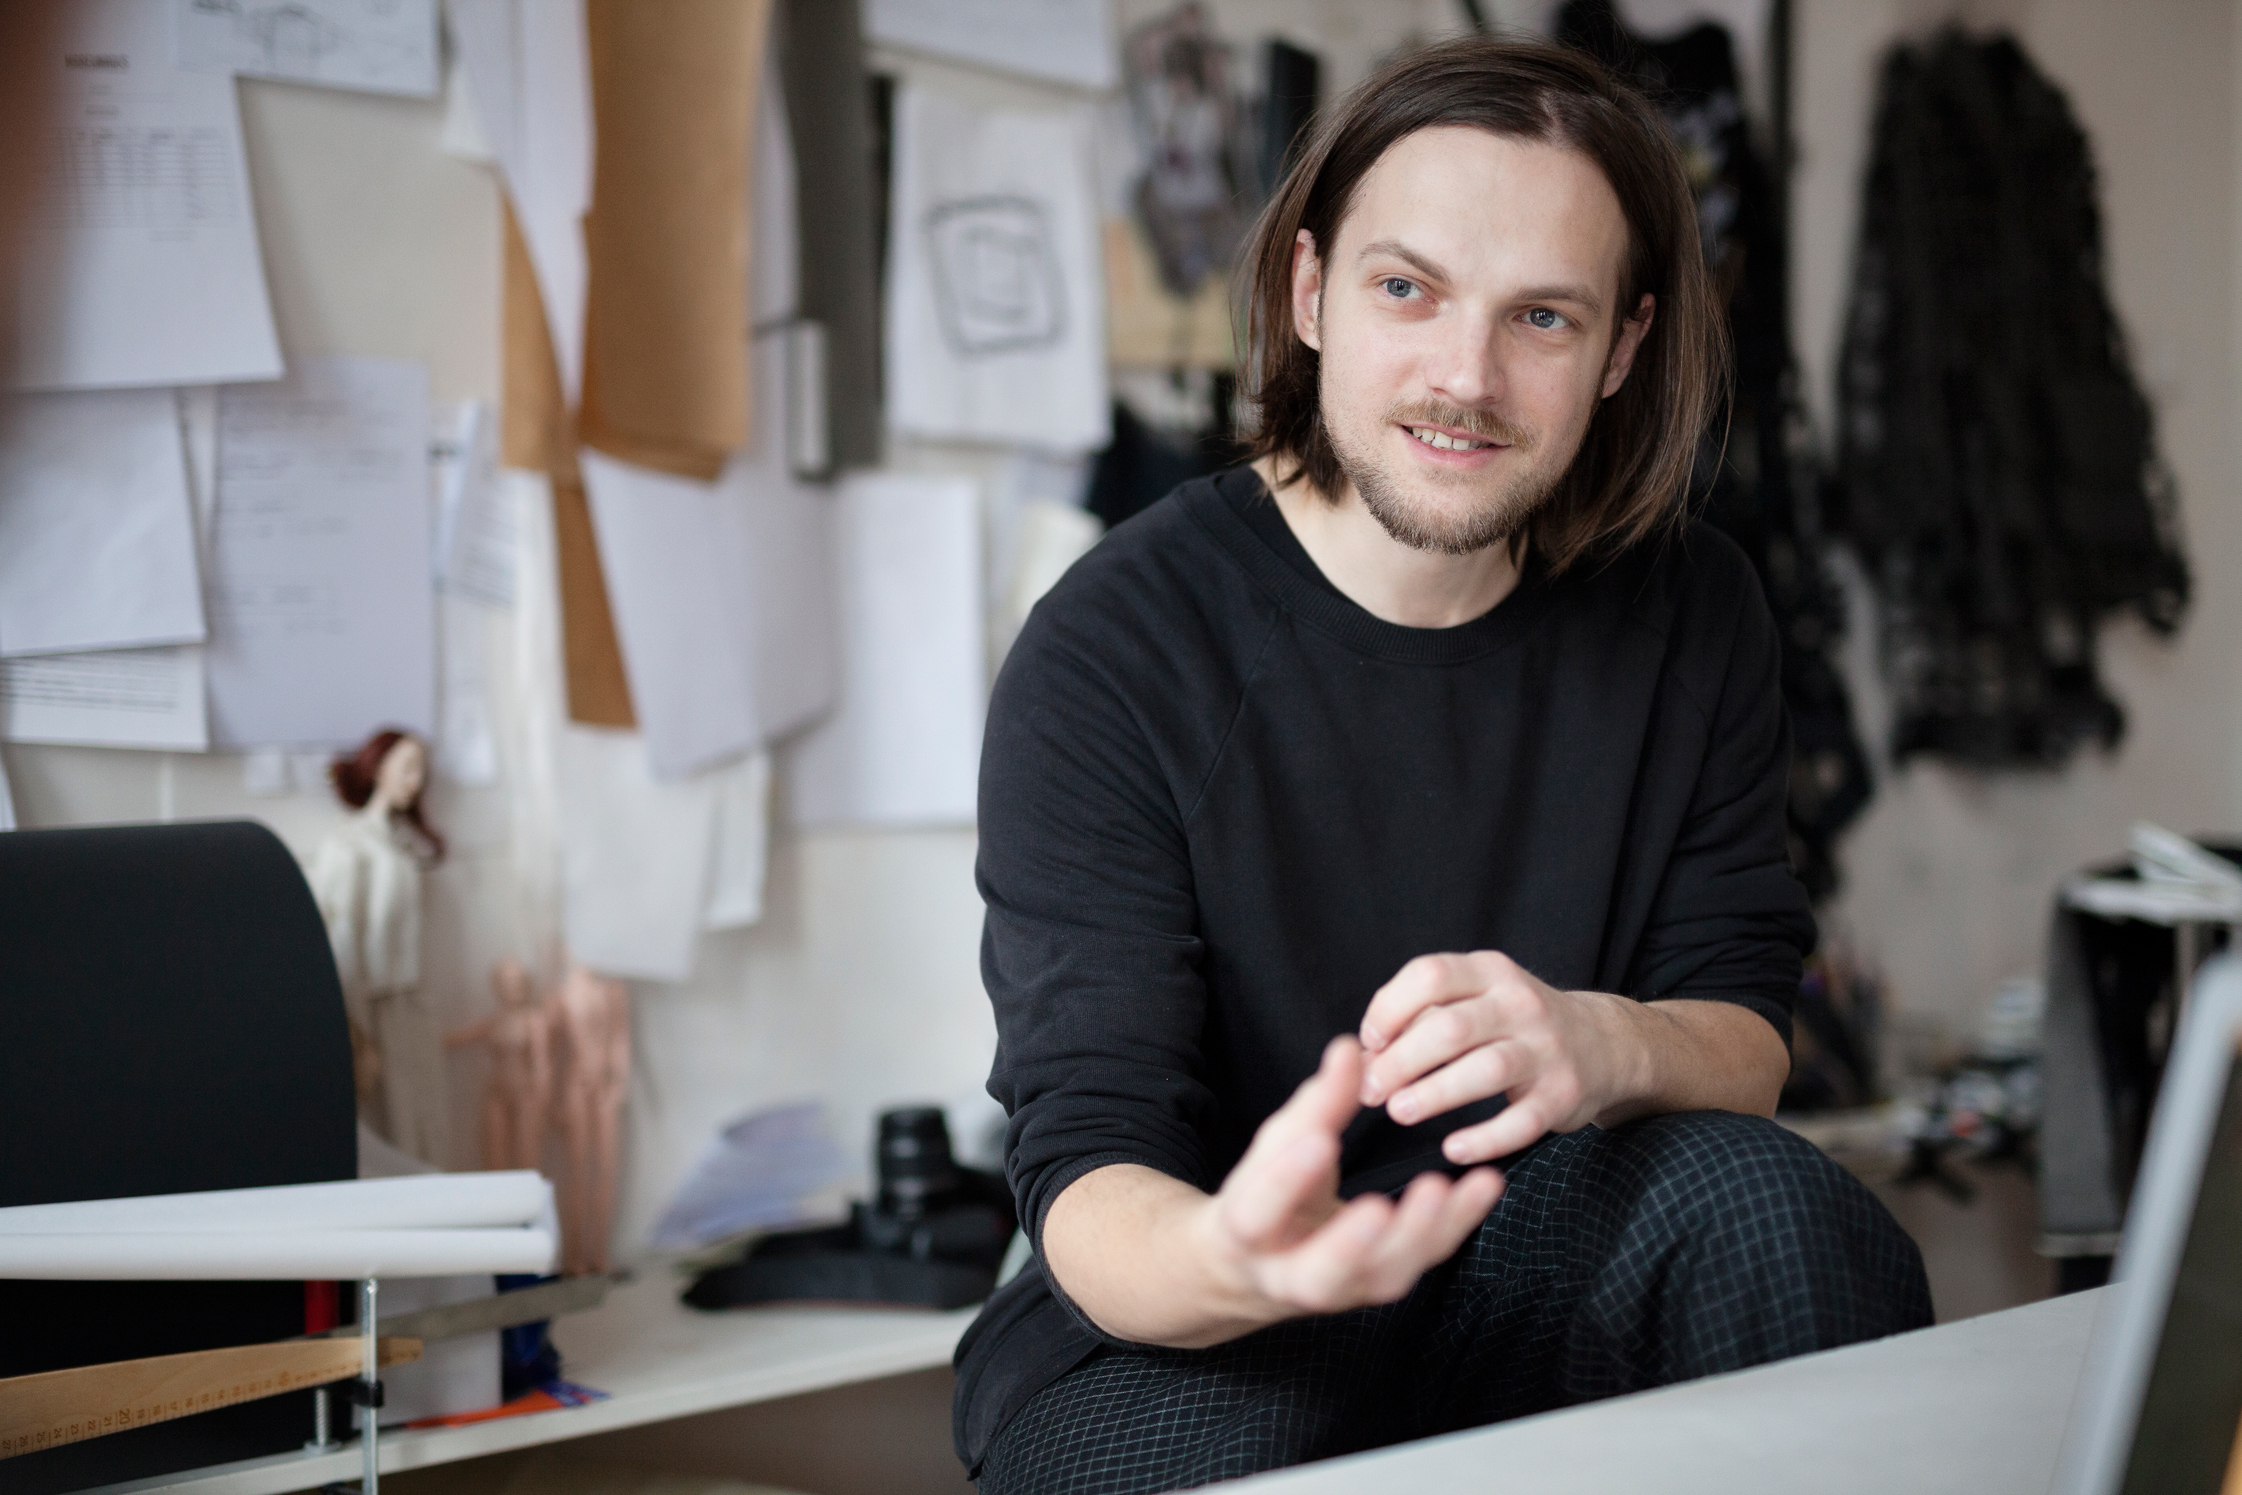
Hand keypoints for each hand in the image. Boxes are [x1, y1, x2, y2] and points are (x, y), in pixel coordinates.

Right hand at [1191, 1036, 1502, 1324]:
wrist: (1264, 1266)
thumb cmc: (1267, 1193)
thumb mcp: (1277, 1147)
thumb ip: (1315, 1104)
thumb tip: (1349, 1048)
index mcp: (1246, 1235)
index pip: (1257, 1215)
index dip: (1285, 1182)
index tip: (1319, 1142)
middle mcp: (1292, 1276)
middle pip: (1320, 1275)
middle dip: (1350, 1244)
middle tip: (1378, 1207)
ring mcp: (1346, 1288)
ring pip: (1384, 1274)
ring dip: (1419, 1232)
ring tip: (1443, 1187)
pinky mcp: (1387, 1281)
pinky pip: (1426, 1256)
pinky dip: (1458, 1221)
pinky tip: (1486, 1184)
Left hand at [1358, 952, 1650, 1164]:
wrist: (1603, 1045)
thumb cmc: (1512, 1024)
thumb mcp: (1476, 999)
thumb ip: (1423, 1017)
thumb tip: (1366, 1056)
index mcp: (1490, 972)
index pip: (1430, 975)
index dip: (1389, 1008)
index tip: (1368, 1043)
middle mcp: (1520, 1004)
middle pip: (1451, 1027)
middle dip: (1401, 1061)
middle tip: (1370, 1092)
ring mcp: (1546, 1049)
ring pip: (1485, 1069)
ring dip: (1435, 1093)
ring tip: (1399, 1112)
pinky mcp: (1563, 1094)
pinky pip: (1521, 1121)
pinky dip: (1485, 1137)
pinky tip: (1453, 1148)